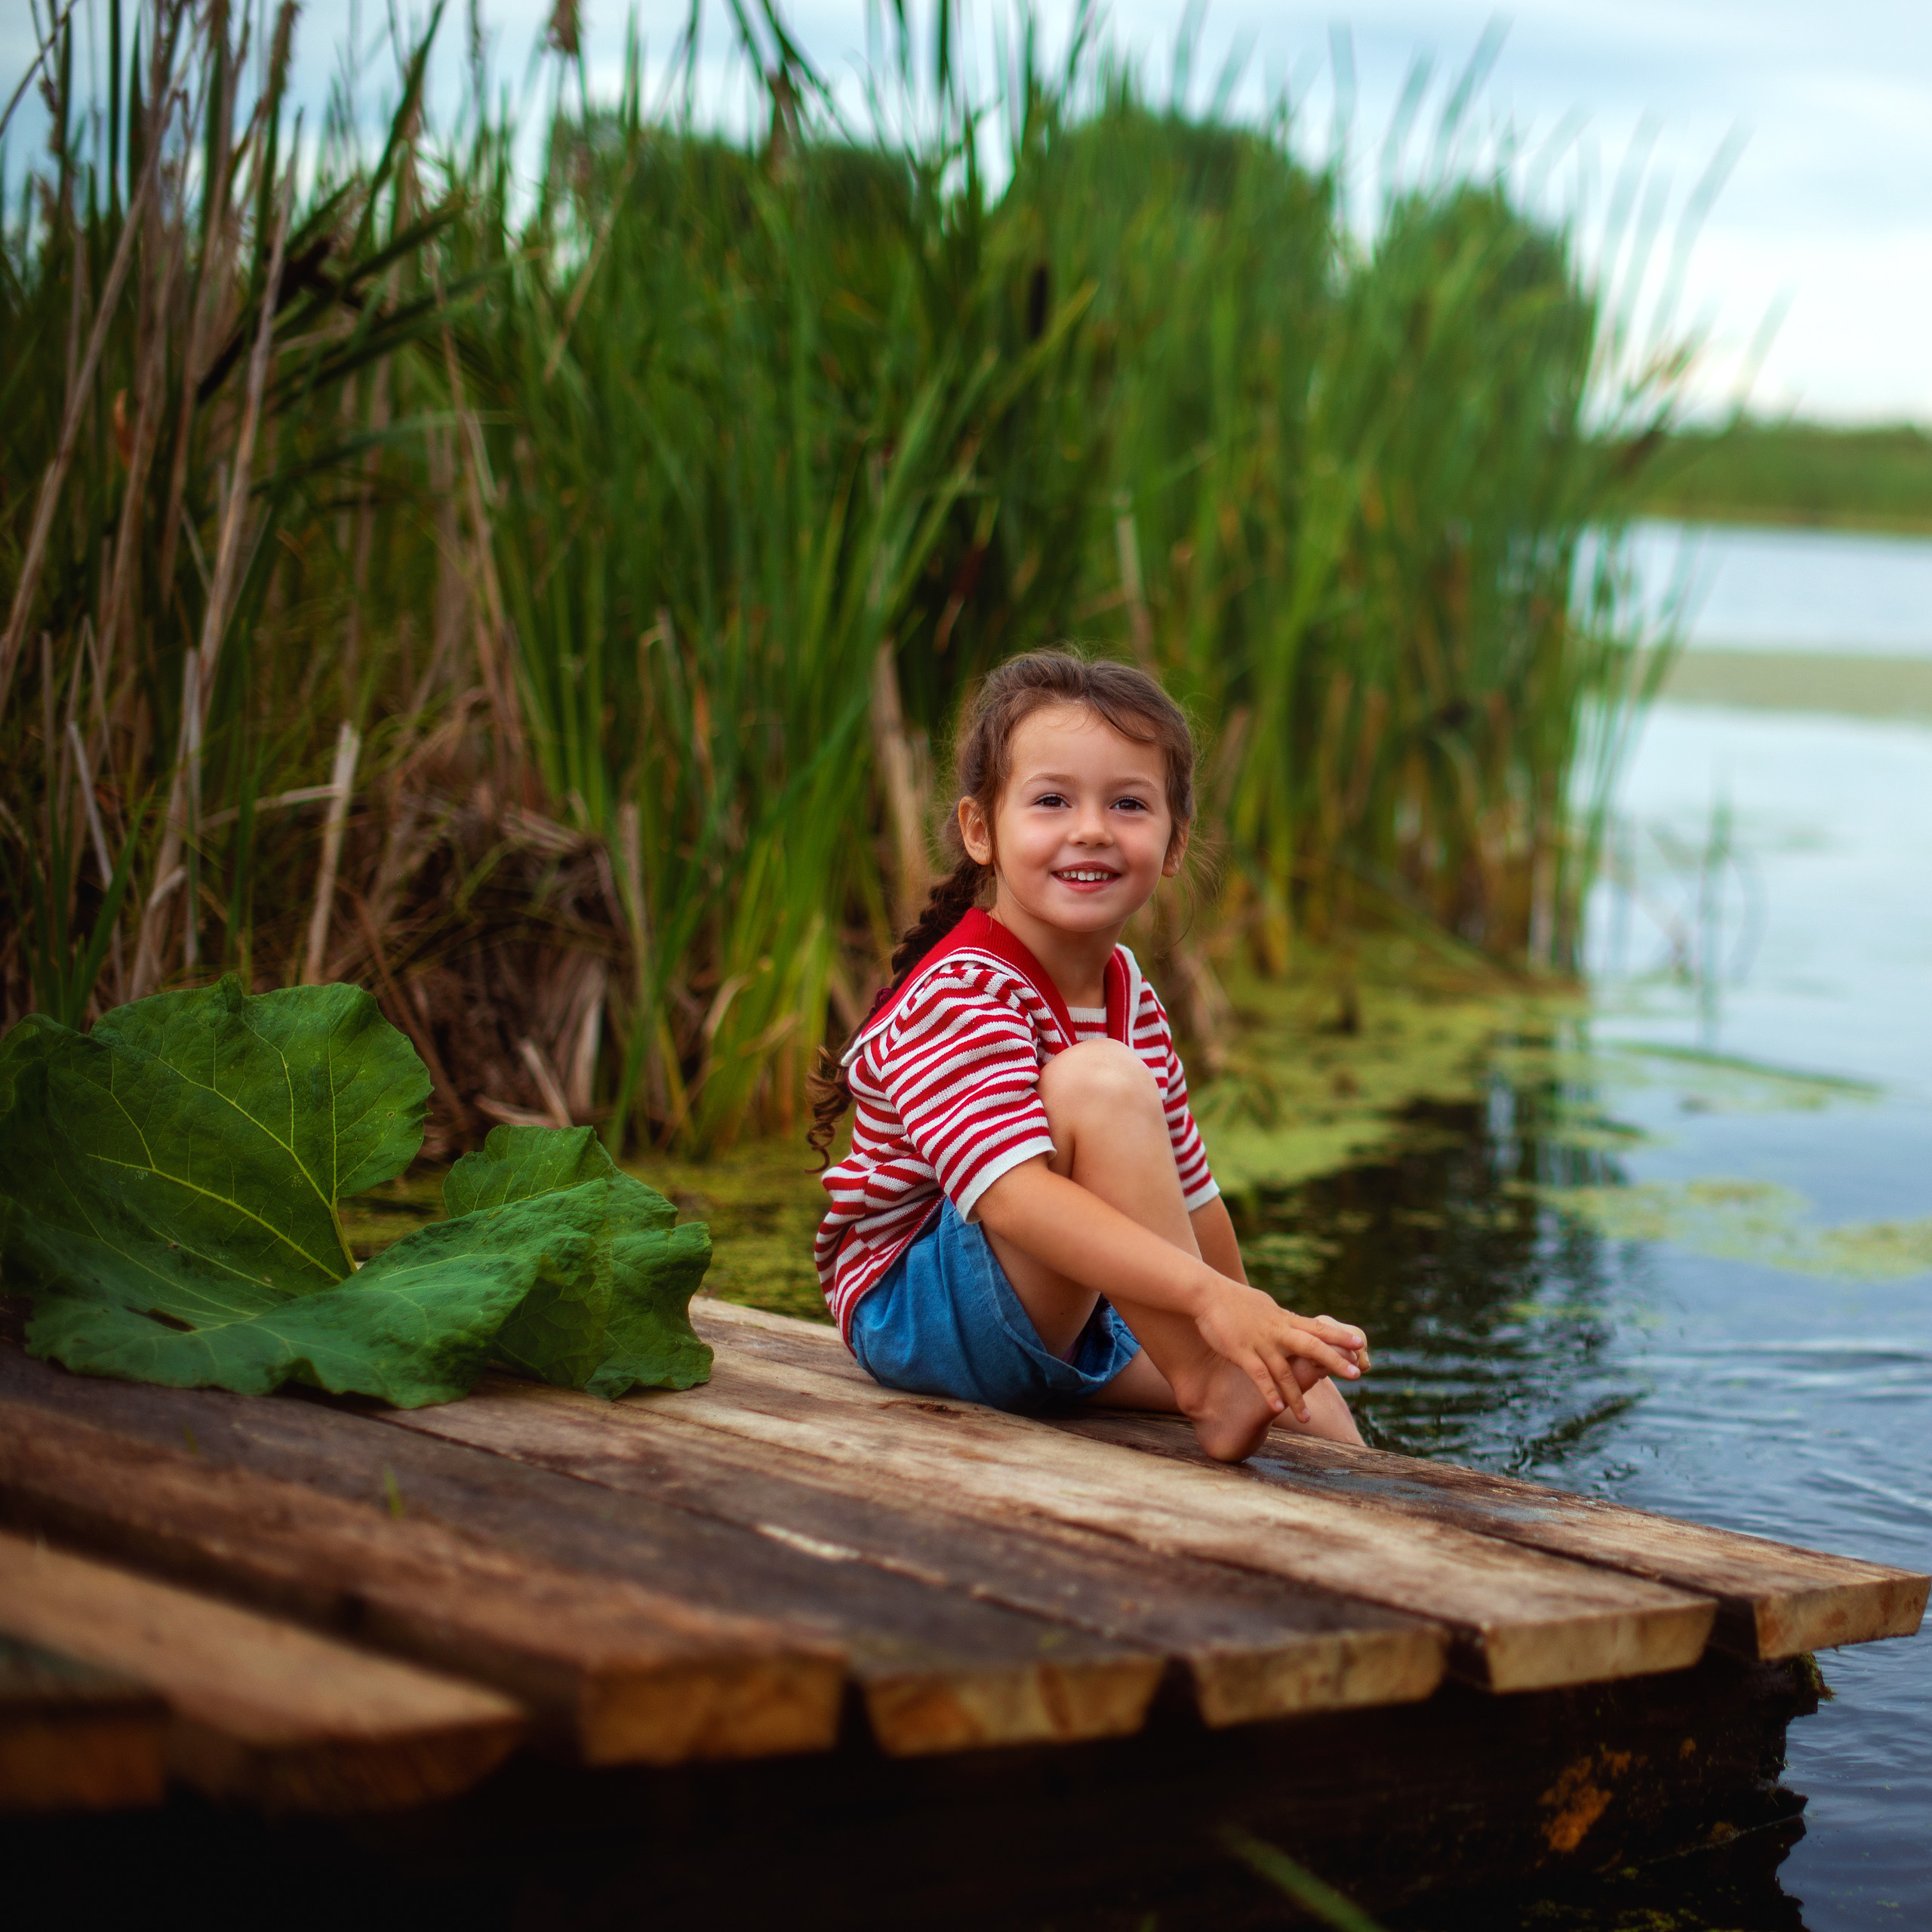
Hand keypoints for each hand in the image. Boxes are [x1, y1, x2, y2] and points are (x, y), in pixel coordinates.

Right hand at [1194, 1283, 1368, 1423]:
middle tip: (1357, 1374)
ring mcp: (1260, 1343)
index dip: (1339, 1336)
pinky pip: (1259, 1376)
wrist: (1207, 1293)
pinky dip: (1269, 1393)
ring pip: (1284, 1372)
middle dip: (1335, 1361)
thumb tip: (1295, 1321)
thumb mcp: (1264, 1305)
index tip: (1360, 1344)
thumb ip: (1281, 1317)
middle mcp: (1277, 1331)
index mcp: (1283, 1319)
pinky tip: (1277, 1409)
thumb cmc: (1234, 1299)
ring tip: (1306, 1418)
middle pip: (1312, 1347)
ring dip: (1296, 1397)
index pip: (1317, 1328)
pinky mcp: (1242, 1352)